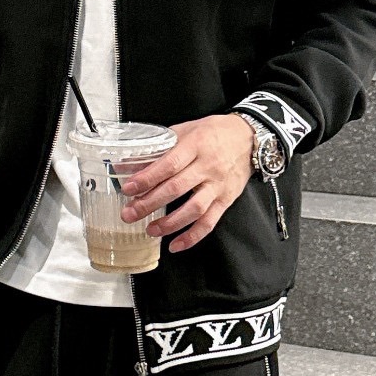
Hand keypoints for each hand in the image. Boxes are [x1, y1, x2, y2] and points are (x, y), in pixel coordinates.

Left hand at [118, 114, 255, 252]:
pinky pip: (209, 222)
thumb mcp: (185, 130)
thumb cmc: (212, 132)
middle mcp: (208, 166)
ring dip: (170, 223)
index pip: (168, 164)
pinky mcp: (226, 200)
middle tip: (129, 214)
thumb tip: (127, 164)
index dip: (147, 178)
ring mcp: (218, 185)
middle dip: (150, 203)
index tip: (128, 189)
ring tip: (150, 229)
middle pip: (176, 188)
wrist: (248, 137)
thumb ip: (159, 148)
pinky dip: (192, 236)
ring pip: (193, 209)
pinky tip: (176, 245)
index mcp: (195, 145)